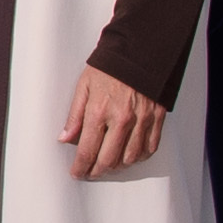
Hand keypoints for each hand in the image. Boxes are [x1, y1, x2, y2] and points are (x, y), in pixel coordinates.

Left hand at [58, 63, 167, 177]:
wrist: (140, 50)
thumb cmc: (110, 67)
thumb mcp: (84, 86)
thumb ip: (74, 115)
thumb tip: (65, 138)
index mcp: (99, 111)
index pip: (87, 150)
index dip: (80, 167)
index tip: (77, 173)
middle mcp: (122, 119)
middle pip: (108, 160)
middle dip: (97, 171)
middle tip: (90, 172)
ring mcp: (142, 120)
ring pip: (130, 158)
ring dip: (118, 166)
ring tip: (109, 164)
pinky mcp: (157, 119)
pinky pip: (149, 148)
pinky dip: (138, 157)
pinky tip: (129, 155)